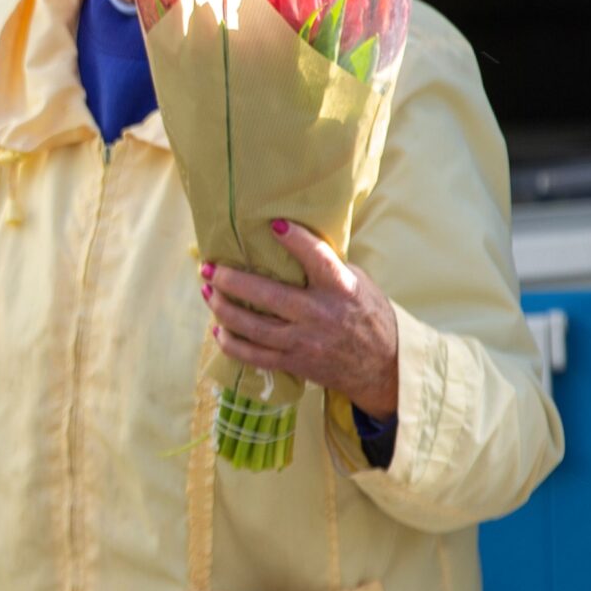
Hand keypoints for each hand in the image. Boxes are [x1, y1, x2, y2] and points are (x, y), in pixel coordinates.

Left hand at [200, 220, 400, 420]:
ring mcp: (305, 342)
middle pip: (269, 296)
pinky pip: (255, 356)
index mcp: (340, 289)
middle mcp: (320, 315)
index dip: (296, 241)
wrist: (383, 366)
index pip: (317, 259)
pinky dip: (232, 344)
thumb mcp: (358, 283)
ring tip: (207, 292)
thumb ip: (328, 266)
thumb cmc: (368, 315)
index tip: (274, 224)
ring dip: (224, 309)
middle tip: (209, 268)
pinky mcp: (295, 363)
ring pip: (255, 328)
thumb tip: (293, 241)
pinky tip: (217, 330)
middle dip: (233, 281)